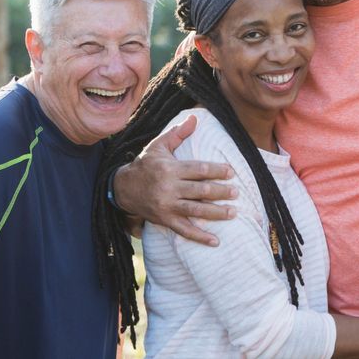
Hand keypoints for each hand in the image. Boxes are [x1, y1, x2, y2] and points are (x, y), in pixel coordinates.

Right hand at [112, 114, 237, 244]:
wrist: (122, 189)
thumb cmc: (145, 165)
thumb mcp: (158, 146)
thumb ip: (178, 134)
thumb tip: (195, 117)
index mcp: (170, 169)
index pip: (197, 170)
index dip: (215, 170)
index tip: (231, 172)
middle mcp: (169, 188)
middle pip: (200, 191)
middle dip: (220, 192)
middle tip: (236, 192)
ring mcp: (167, 206)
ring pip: (195, 211)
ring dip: (216, 213)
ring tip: (233, 212)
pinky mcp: (165, 220)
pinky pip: (184, 230)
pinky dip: (200, 237)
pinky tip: (215, 241)